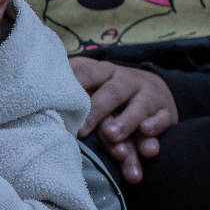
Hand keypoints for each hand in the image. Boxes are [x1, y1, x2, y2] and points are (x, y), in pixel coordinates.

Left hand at [71, 58, 175, 181]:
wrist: (152, 91)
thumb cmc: (108, 94)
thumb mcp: (92, 89)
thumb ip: (75, 97)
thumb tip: (44, 111)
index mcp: (102, 72)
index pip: (87, 74)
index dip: (74, 89)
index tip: (60, 108)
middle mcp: (125, 80)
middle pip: (112, 92)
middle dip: (97, 111)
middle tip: (82, 132)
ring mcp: (147, 95)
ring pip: (138, 107)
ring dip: (125, 123)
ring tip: (112, 137)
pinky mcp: (165, 113)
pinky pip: (162, 119)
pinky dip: (155, 127)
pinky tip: (146, 137)